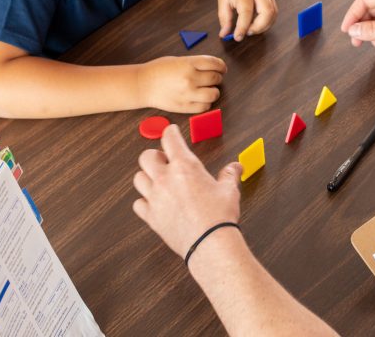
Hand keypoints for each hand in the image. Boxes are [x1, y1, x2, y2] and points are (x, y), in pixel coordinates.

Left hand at [132, 124, 242, 257]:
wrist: (209, 243)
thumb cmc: (219, 216)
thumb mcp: (229, 190)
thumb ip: (229, 175)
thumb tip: (236, 167)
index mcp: (184, 166)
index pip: (169, 139)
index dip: (170, 132)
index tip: (171, 132)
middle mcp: (165, 179)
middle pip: (146, 157)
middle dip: (154, 156)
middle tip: (164, 161)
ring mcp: (155, 198)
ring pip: (138, 178)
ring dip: (146, 177)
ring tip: (157, 181)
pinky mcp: (151, 216)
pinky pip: (138, 204)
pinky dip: (144, 202)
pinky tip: (153, 203)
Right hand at [138, 56, 226, 112]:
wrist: (143, 85)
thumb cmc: (158, 70)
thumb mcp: (178, 60)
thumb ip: (195, 63)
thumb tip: (213, 68)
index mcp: (188, 64)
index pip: (215, 63)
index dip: (222, 66)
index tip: (222, 68)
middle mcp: (190, 78)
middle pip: (216, 78)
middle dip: (218, 77)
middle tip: (214, 78)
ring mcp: (188, 94)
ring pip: (214, 94)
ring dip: (214, 91)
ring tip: (209, 90)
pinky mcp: (185, 107)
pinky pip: (204, 107)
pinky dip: (206, 103)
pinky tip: (201, 99)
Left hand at [217, 0, 277, 40]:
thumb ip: (224, 17)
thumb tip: (224, 34)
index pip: (246, 13)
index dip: (242, 28)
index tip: (237, 37)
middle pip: (267, 12)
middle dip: (259, 27)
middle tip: (247, 32)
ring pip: (273, 14)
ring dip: (264, 26)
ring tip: (251, 29)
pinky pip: (274, 13)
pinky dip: (267, 22)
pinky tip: (257, 24)